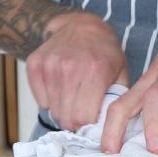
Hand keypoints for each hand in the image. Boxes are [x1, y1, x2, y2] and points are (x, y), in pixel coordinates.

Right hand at [26, 12, 127, 131]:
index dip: (88, 125)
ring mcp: (50, 65)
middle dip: (75, 123)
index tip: (93, 122)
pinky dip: (50, 101)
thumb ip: (118, 101)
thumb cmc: (105, 54)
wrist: (81, 27)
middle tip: (82, 115)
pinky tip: (61, 90)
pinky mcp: (35, 64)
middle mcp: (70, 68)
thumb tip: (111, 129)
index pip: (83, 117)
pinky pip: (40, 100)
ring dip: (63, 111)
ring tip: (74, 100)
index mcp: (96, 72)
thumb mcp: (122, 74)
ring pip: (52, 111)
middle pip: (66, 117)